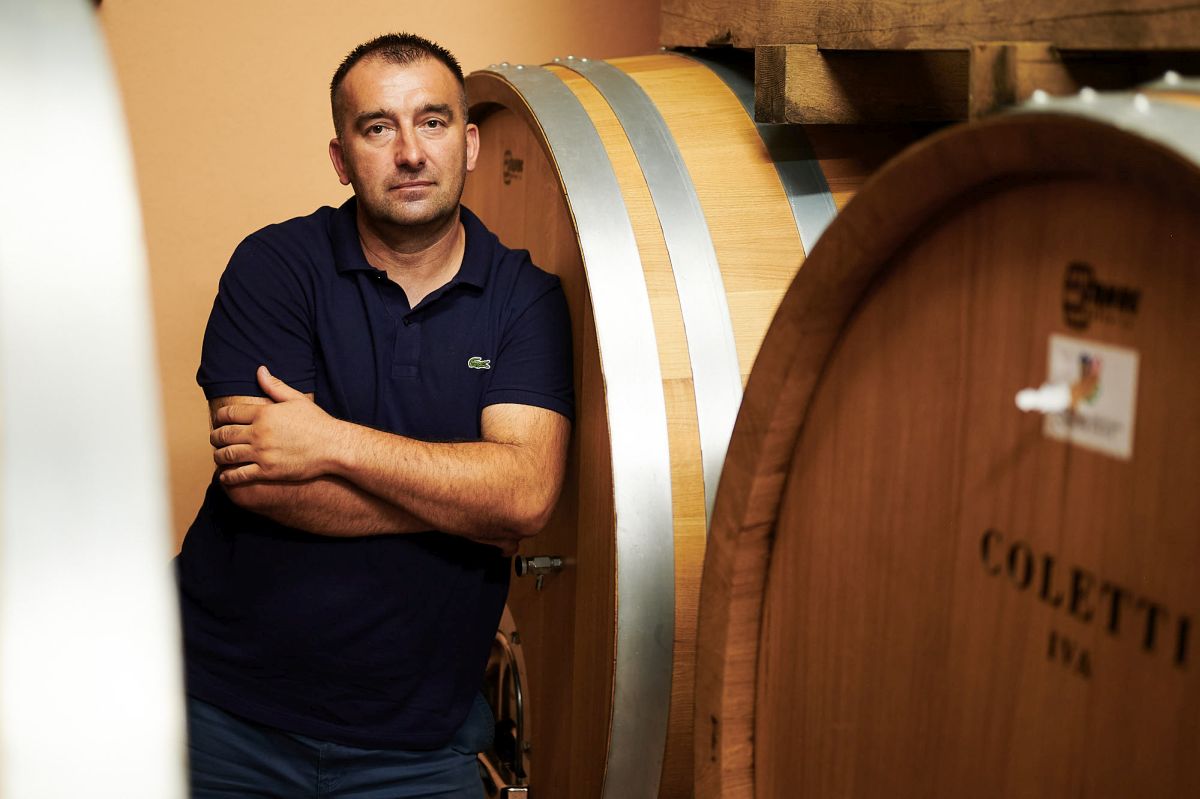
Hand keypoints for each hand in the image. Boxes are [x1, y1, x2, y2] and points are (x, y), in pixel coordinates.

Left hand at [211, 366, 339, 485]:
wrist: (334, 447)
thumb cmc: (317, 422)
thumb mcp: (297, 399)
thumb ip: (275, 386)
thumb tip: (260, 370)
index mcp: (264, 413)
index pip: (229, 413)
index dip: (220, 417)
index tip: (218, 420)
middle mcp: (259, 433)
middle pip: (224, 434)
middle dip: (215, 436)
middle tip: (215, 438)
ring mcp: (262, 453)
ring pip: (227, 454)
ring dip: (218, 455)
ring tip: (218, 455)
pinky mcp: (267, 471)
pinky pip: (239, 474)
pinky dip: (227, 475)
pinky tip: (225, 475)